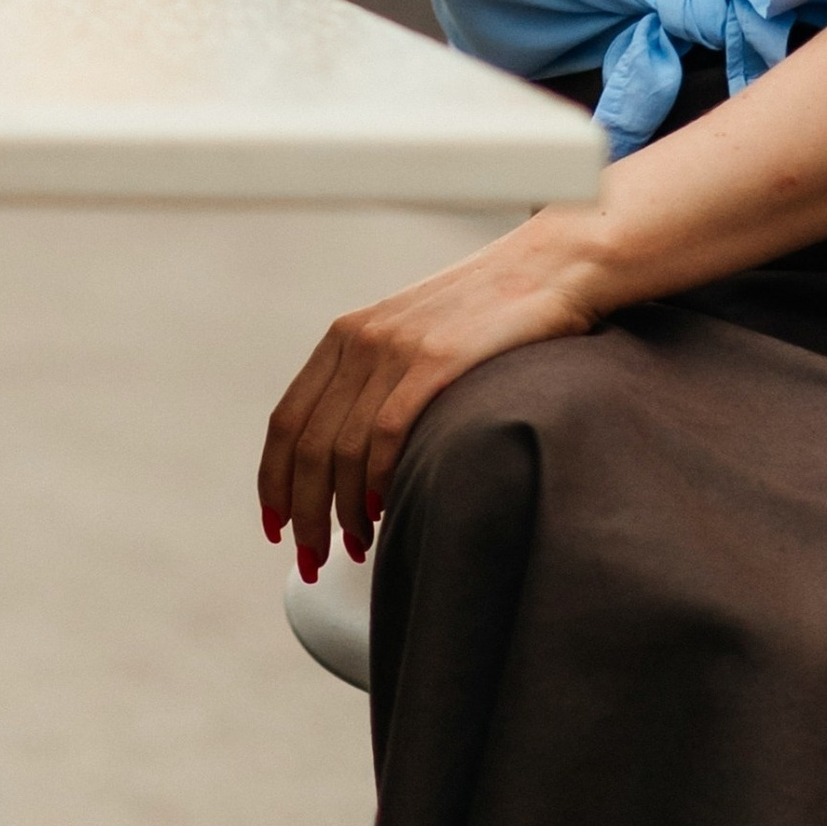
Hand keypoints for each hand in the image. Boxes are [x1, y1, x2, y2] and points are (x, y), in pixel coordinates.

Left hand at [259, 209, 606, 579]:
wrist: (552, 264)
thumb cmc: (490, 312)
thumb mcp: (413, 336)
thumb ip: (377, 382)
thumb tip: (350, 462)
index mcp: (346, 335)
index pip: (286, 421)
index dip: (274, 482)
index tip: (276, 527)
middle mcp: (361, 340)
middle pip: (306, 447)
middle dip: (303, 514)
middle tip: (314, 561)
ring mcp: (398, 348)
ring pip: (342, 450)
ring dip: (340, 513)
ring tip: (356, 548)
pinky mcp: (438, 360)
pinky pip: (386, 434)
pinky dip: (376, 483)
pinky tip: (383, 511)